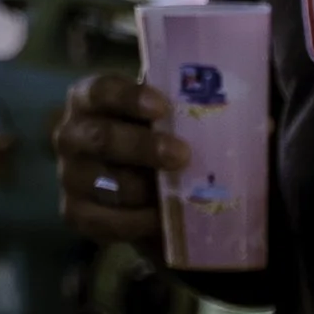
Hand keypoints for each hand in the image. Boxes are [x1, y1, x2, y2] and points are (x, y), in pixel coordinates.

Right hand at [54, 71, 185, 243]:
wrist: (143, 189)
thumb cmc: (158, 140)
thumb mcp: (165, 120)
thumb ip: (186, 115)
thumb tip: (244, 116)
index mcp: (88, 99)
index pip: (101, 91)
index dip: (129, 98)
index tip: (162, 107)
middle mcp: (71, 134)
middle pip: (100, 138)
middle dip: (142, 147)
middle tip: (182, 154)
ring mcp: (69, 175)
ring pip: (104, 183)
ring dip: (143, 190)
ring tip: (177, 195)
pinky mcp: (74, 213)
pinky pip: (103, 221)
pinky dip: (135, 222)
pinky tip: (159, 219)